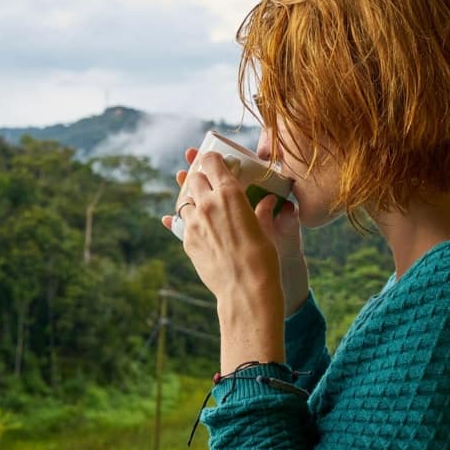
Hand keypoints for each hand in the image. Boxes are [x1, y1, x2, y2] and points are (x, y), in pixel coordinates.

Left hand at [162, 148, 309, 316]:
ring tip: (203, 206)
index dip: (211, 159)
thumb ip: (262, 212)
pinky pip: (182, 224)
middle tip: (208, 183)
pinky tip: (197, 225)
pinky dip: (189, 221)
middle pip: (194, 178)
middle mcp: (207, 203)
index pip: (211, 162)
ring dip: (192, 200)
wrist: (245, 290)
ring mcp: (193, 222)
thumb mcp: (266, 230)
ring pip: (184, 201)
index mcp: (230, 193)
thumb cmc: (263, 259)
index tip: (214, 160)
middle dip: (200, 178)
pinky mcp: (186, 240)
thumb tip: (268, 202)